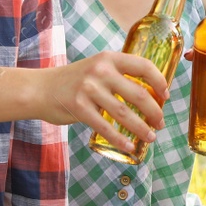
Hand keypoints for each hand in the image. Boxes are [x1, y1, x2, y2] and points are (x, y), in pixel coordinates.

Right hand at [41, 50, 166, 151]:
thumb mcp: (97, 68)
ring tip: (151, 137)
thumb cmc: (73, 81)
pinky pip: (105, 127)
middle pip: (138, 94)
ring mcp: (89, 89)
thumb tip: (148, 97)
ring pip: (124, 113)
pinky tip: (129, 146)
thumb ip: (118, 77)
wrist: (39, 89)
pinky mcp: (79, 107)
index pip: (143, 66)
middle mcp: (100, 71)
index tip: (166, 96)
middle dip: (154, 112)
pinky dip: (119, 139)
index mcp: (109, 58)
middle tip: (160, 123)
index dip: (159, 81)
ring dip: (141, 128)